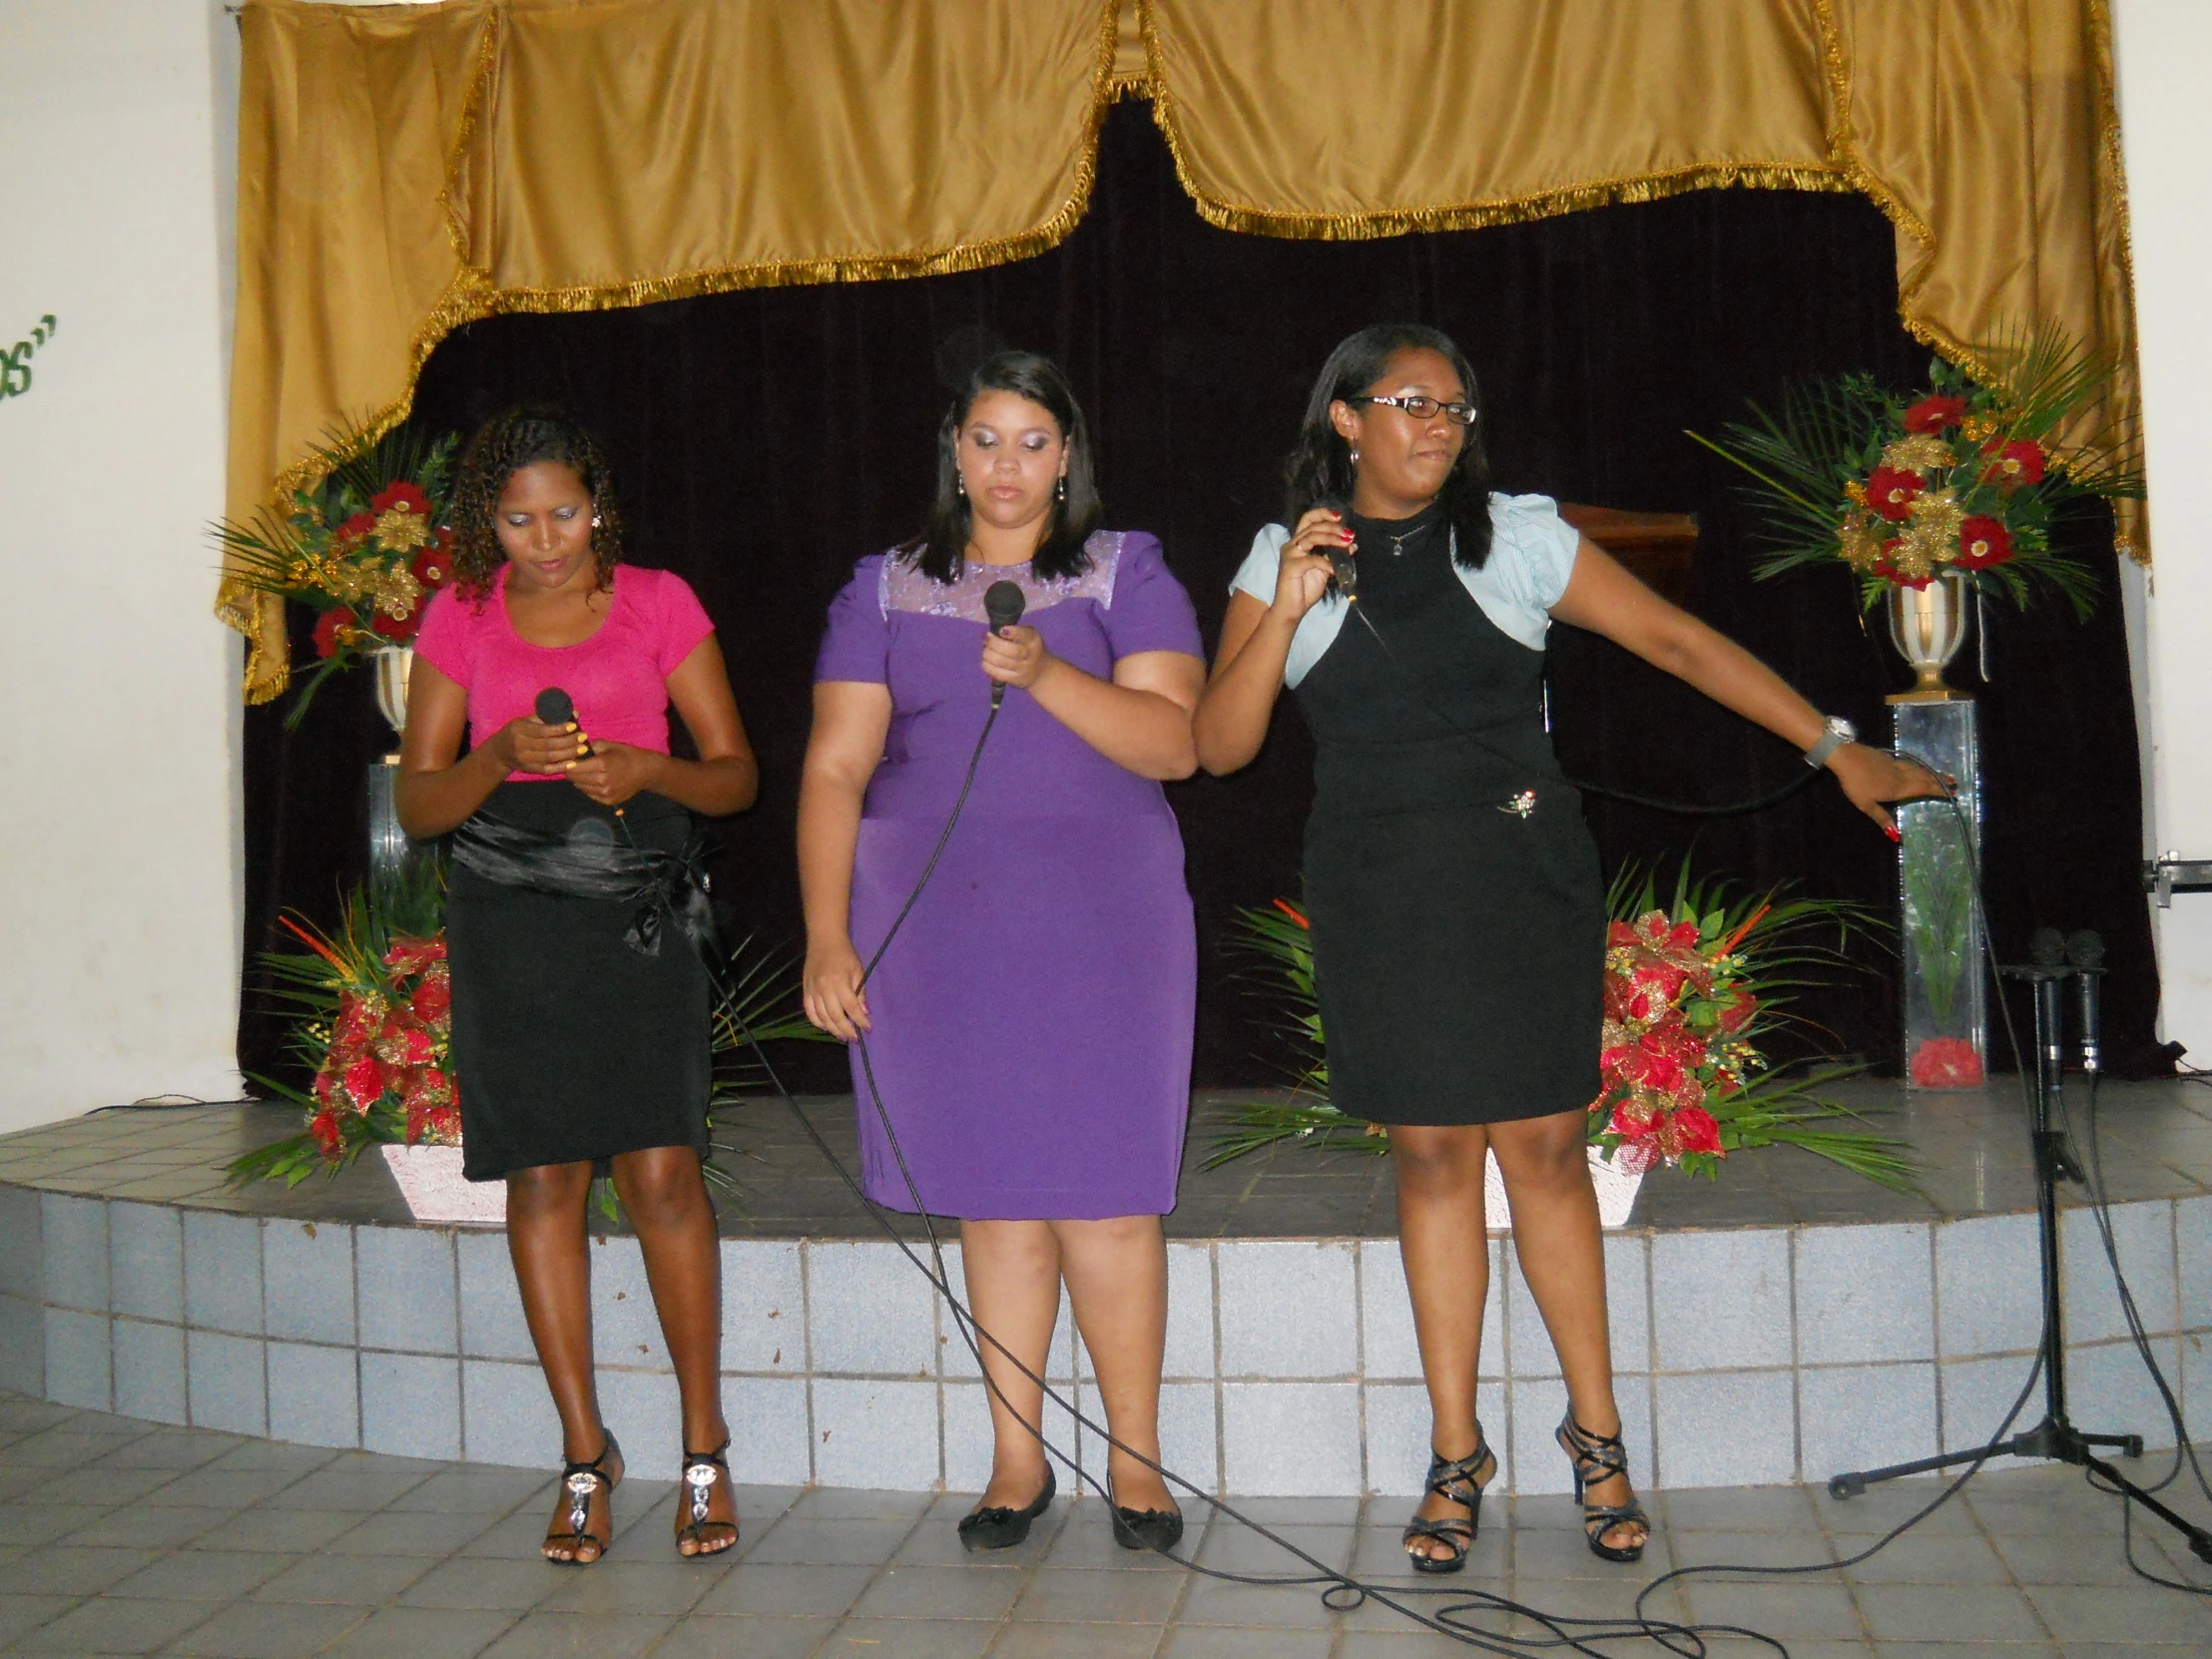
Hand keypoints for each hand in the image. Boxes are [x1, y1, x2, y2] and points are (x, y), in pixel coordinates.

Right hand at [496, 716, 588, 776]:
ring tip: (583, 748)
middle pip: (548, 745)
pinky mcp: (529, 769)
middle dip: (568, 741)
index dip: (559, 729)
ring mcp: (525, 759)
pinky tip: (574, 762)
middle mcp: (521, 745)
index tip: (574, 726)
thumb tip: (573, 713)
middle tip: (583, 737)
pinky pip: (547, 769)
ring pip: (550, 757)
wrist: (499, 753)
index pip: (542, 730)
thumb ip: (547, 717)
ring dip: (569, 753)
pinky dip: (561, 767)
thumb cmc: (515, 732)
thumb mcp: (525, 721)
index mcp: (519, 730)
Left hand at [568, 739, 662, 807]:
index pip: (573, 767)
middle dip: (572, 772)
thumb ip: (589, 747)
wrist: (645, 771)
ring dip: (579, 780)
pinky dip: (588, 788)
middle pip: (574, 778)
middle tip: (574, 767)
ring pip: (581, 787)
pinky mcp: (608, 800)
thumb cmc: (626, 755)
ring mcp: (605, 792)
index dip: (568, 764)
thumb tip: (573, 750)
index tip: (568, 760)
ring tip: (585, 773)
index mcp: (600, 764)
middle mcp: (601, 780)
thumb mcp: (608, 745)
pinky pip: (590, 794)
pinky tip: (594, 781)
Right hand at [803, 937, 870, 1039]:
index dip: (860, 1020)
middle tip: (854, 1038)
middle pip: (835, 1016)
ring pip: (821, 1017)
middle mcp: (824, 988)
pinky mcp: (805, 990)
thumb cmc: (845, 954)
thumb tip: (865, 1012)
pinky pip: (809, 1011)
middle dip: (846, 1030)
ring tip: (842, 1036)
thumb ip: (860, 992)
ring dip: (832, 1029)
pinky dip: (816, 1022)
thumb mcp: (858, 970)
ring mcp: (812, 990)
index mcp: (840, 982)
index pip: (851, 1007)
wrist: (824, 940)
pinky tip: (825, 1027)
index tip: (868, 1029)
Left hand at [981, 623, 1052, 691]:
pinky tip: (986, 661)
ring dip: (988, 653)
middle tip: (986, 637)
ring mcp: (1022, 668)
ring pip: (1001, 661)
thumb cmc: (1029, 649)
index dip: (1013, 632)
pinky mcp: (1014, 679)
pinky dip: (987, 665)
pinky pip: (997, 673)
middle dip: (994, 643)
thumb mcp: (1028, 636)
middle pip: (1011, 650)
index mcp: (1033, 640)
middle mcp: (1030, 654)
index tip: (1001, 630)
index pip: (1025, 635)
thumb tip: (992, 634)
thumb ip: (1014, 632)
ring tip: (985, 649)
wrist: (1040, 672)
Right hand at [1273, 506, 1350, 621]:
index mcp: (1298, 542)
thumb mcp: (1324, 569)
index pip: (1308, 519)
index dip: (1323, 514)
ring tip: (1346, 543)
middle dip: (1333, 528)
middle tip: (1349, 534)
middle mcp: (1292, 545)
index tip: (1340, 516)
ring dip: (1332, 539)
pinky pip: (1312, 559)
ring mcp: (1289, 554)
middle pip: (1313, 526)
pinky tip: (1335, 569)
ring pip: (1311, 537)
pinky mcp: (1290, 566)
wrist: (1291, 610)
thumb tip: (1352, 544)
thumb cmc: (1305, 589)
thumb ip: (1334, 556)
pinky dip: (1327, 563)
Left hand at [1829, 745, 1950, 835]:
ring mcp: (1895, 765)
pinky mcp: (1888, 758)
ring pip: (1918, 769)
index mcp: (1899, 788)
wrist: (1846, 757)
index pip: (1924, 789)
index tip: (1953, 794)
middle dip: (1940, 781)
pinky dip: (1919, 767)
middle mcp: (1902, 775)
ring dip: (1932, 773)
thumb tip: (1897, 836)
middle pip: (1925, 777)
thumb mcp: (1866, 805)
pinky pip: (1910, 764)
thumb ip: (1882, 818)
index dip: (1938, 791)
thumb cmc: (1855, 783)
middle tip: (1955, 783)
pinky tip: (1918, 767)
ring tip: (1942, 776)